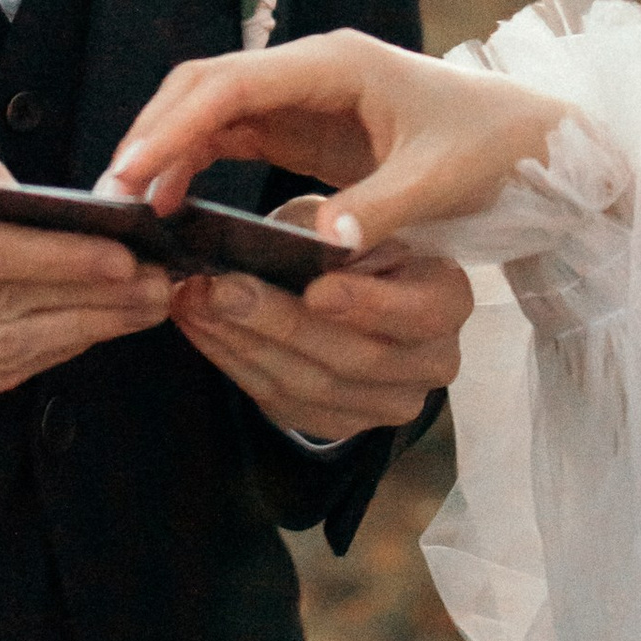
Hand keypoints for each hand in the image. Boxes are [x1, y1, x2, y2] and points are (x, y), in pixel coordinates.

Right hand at [106, 32, 567, 249]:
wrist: (537, 143)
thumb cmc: (495, 150)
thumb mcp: (440, 183)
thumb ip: (380, 209)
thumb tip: (321, 245)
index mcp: (337, 64)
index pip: (233, 85)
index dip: (176, 128)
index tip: (133, 175)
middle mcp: (311, 68)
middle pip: (205, 86)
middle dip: (154, 134)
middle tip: (111, 196)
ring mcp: (303, 94)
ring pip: (209, 109)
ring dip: (167, 149)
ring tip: (129, 207)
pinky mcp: (304, 125)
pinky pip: (230, 134)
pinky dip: (194, 163)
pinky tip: (173, 206)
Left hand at [168, 237, 471, 439]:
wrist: (358, 284)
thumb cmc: (360, 237)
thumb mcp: (361, 217)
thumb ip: (346, 226)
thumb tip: (315, 234)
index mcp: (448, 300)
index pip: (418, 313)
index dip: (366, 304)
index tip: (315, 288)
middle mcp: (430, 363)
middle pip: (354, 356)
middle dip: (279, 322)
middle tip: (221, 287)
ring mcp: (385, 403)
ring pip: (309, 385)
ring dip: (241, 342)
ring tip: (193, 301)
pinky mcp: (340, 423)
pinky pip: (281, 402)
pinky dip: (232, 361)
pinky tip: (199, 327)